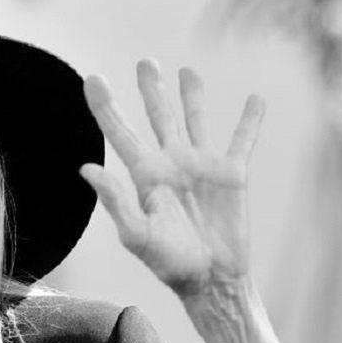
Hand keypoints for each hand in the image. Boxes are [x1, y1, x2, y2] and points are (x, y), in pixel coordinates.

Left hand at [79, 60, 264, 298]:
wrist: (211, 280)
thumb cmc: (169, 263)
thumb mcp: (137, 233)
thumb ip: (115, 200)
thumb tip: (86, 168)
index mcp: (143, 175)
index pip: (119, 133)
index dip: (105, 106)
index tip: (91, 78)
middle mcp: (171, 163)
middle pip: (158, 117)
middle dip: (151, 89)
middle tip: (146, 62)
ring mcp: (201, 166)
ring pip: (196, 120)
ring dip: (193, 96)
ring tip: (187, 71)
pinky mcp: (232, 175)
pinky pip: (242, 140)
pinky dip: (249, 120)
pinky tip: (255, 98)